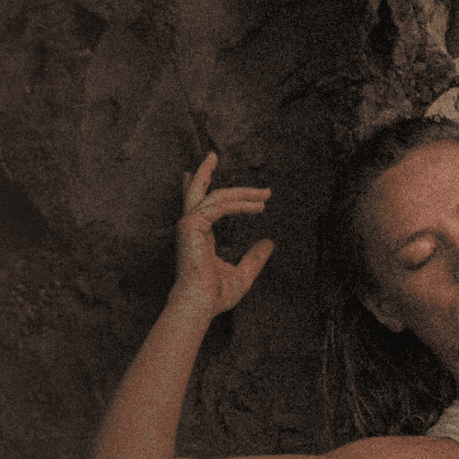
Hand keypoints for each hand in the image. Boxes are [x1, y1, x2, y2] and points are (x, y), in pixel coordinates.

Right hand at [173, 152, 272, 317]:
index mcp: (198, 235)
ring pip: (216, 196)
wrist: (200, 304)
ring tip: (265, 193)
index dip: (204, 188)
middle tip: (214, 154)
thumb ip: (255, 257)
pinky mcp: (192, 225)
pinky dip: (240, 204)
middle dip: (207, 172)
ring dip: (242, 192)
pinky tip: (259, 207)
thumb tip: (270, 242)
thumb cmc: (215, 295)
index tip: (204, 173)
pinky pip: (220, 206)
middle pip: (199, 191)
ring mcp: (188, 225)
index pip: (200, 206)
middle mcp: (190, 227)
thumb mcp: (243, 273)